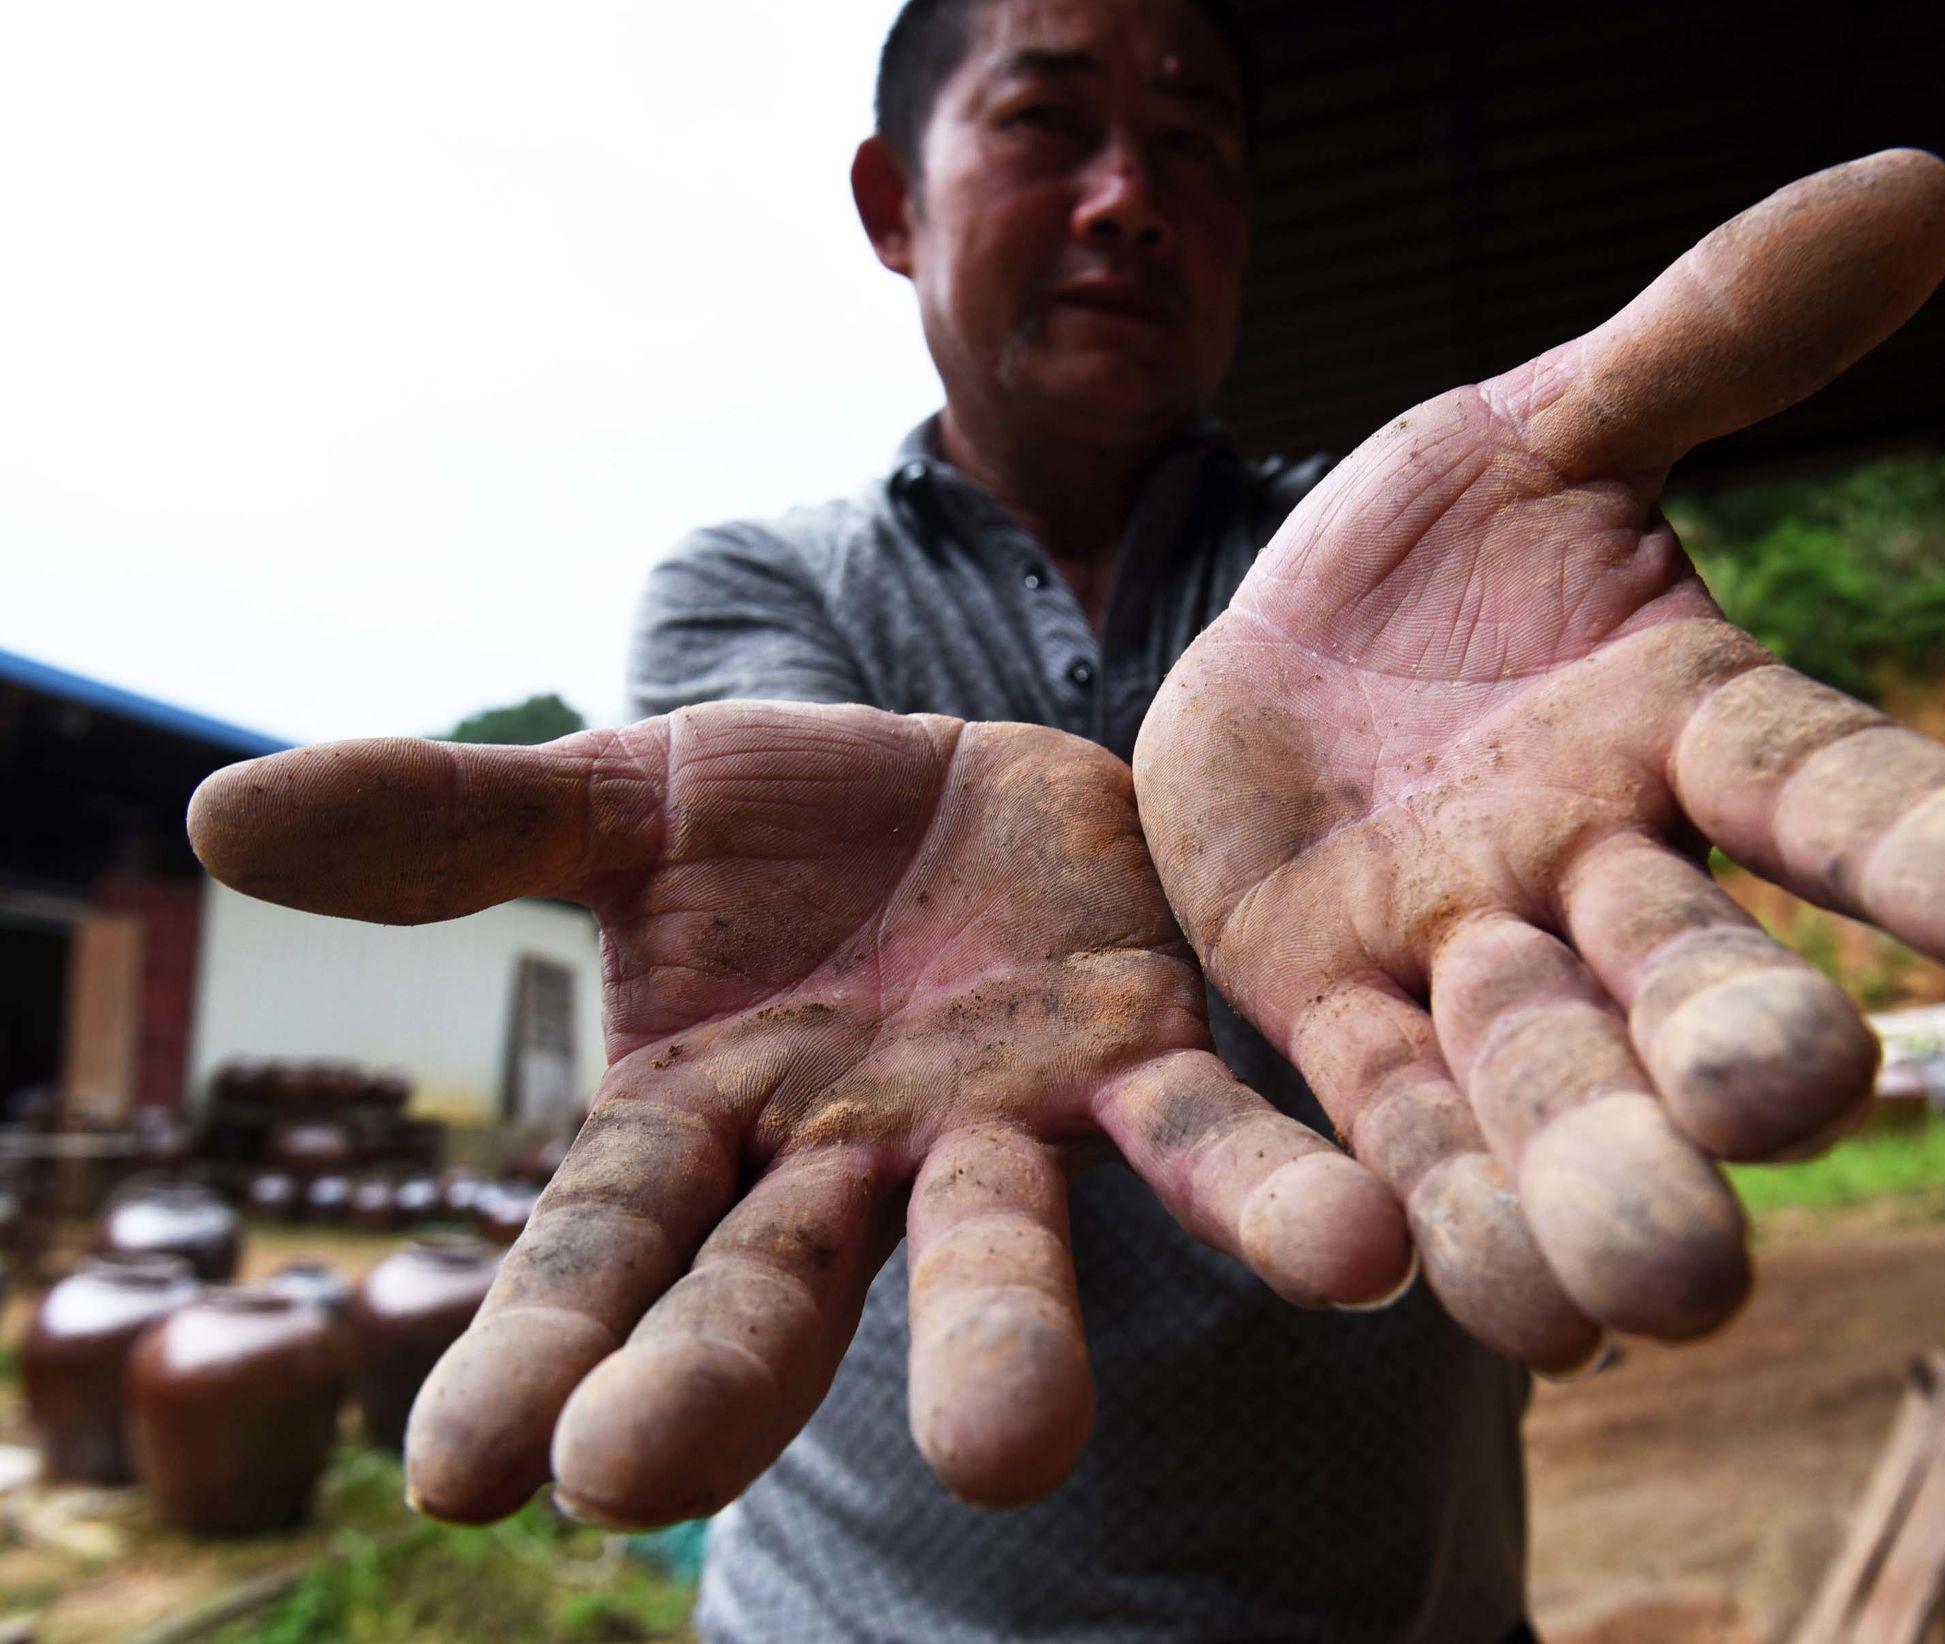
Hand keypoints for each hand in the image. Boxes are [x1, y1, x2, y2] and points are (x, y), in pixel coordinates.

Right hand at [190, 703, 1408, 1523]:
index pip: (591, 1250)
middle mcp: (841, 1160)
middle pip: (766, 1289)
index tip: (464, 1469)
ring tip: (1014, 1448)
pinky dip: (1273, 1200)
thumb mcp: (624, 801)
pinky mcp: (1132, 1056)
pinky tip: (1359, 1255)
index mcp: (697, 1117)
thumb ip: (458, 825)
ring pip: (993, 1248)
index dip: (528, 1346)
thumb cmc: (784, 824)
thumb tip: (220, 809)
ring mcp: (996, 1127)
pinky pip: (1207, 1134)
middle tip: (648, 1486)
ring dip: (1006, 1346)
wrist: (976, 773)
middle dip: (711, 1380)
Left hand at [1133, 152, 1944, 1371]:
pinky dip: (1420, 1208)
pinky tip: (1479, 1304)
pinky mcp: (1338, 1022)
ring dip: (1591, 1181)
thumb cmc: (1427, 556)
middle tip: (1792, 1101)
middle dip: (1740, 1044)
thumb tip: (1924, 188)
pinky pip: (1385, 1125)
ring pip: (1546, 1088)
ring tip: (1647, 1291)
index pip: (1835, 784)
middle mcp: (1605, 874)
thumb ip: (1702, 344)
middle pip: (1692, 975)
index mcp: (1686, 726)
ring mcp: (1471, 966)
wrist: (1261, 659)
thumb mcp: (1532, 431)